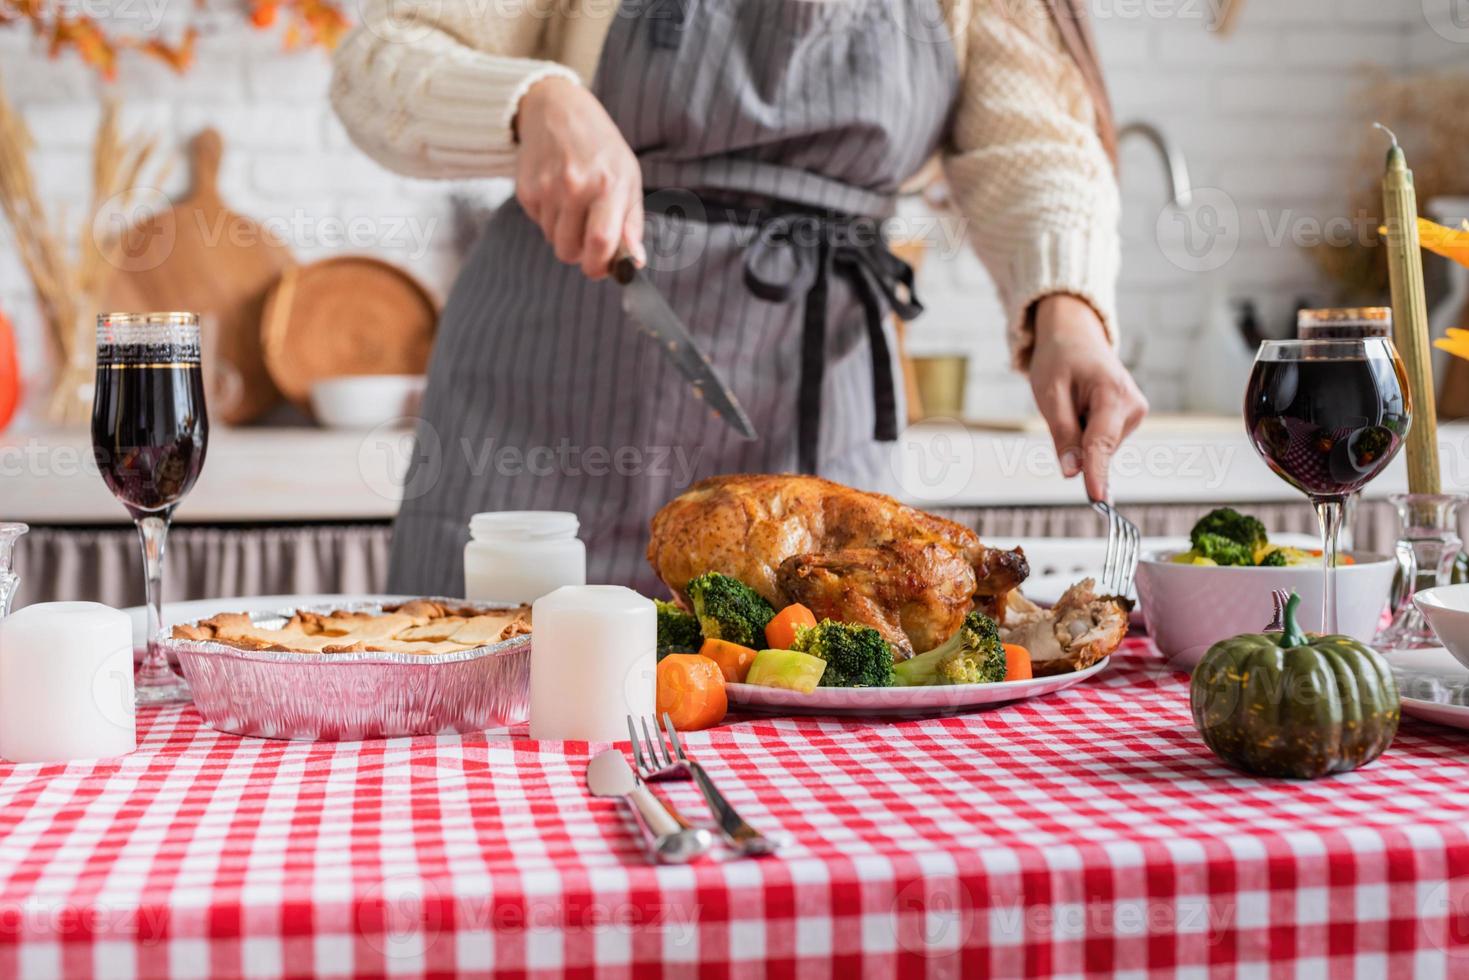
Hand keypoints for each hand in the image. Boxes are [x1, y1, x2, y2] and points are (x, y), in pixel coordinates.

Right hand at [514, 76, 644, 278]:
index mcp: (608, 184)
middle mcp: (575, 186)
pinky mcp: (526, 190)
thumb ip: (631, 224)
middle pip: (570, 251)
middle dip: (580, 255)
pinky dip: (549, 218)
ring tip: (574, 205)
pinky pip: (538, 225)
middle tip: (589, 238)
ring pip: (553, 241)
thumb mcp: (628, 178)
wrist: (557, 110)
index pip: (601, 242)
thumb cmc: (601, 148)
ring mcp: (547, 188)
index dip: (600, 266)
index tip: (602, 268)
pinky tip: (557, 194)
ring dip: (565, 234)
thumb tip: (634, 263)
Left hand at [1029, 294, 1148, 501]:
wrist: (1075, 335)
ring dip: (1081, 434)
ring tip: (1075, 400)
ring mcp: (1135, 412)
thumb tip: (1072, 472)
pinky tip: (1084, 406)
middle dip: (1075, 441)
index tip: (1097, 500)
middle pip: (1099, 449)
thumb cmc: (1060, 359)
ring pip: (1101, 447)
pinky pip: (1103, 440)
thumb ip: (1062, 434)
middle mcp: (1132, 405)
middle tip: (1063, 405)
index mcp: (1112, 393)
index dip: (1097, 473)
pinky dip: (1088, 431)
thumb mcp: (1049, 394)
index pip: (1102, 442)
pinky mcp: (1131, 417)